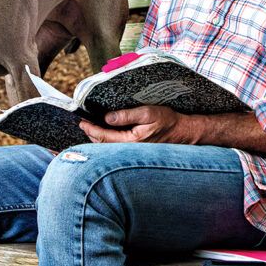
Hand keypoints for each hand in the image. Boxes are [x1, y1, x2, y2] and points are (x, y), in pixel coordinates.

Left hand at [79, 105, 197, 143]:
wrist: (183, 132)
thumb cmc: (167, 121)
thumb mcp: (148, 113)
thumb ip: (127, 115)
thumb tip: (107, 117)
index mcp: (131, 141)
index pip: (103, 136)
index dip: (90, 128)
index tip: (81, 121)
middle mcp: (130, 150)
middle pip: (103, 144)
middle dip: (91, 134)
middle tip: (82, 123)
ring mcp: (132, 152)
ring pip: (109, 147)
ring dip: (98, 137)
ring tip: (90, 127)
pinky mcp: (135, 150)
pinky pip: (116, 146)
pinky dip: (107, 139)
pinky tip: (105, 132)